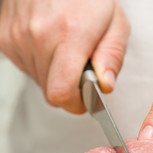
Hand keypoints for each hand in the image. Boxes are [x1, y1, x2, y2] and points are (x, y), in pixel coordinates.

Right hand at [0, 0, 129, 112]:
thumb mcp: (116, 23)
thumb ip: (112, 57)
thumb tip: (104, 85)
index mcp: (70, 34)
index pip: (61, 93)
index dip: (76, 103)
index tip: (87, 98)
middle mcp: (39, 36)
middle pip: (51, 92)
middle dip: (70, 88)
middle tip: (81, 67)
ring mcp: (18, 36)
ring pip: (39, 81)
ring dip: (55, 74)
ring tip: (66, 49)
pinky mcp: (5, 37)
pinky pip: (26, 67)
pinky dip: (41, 63)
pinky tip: (50, 44)